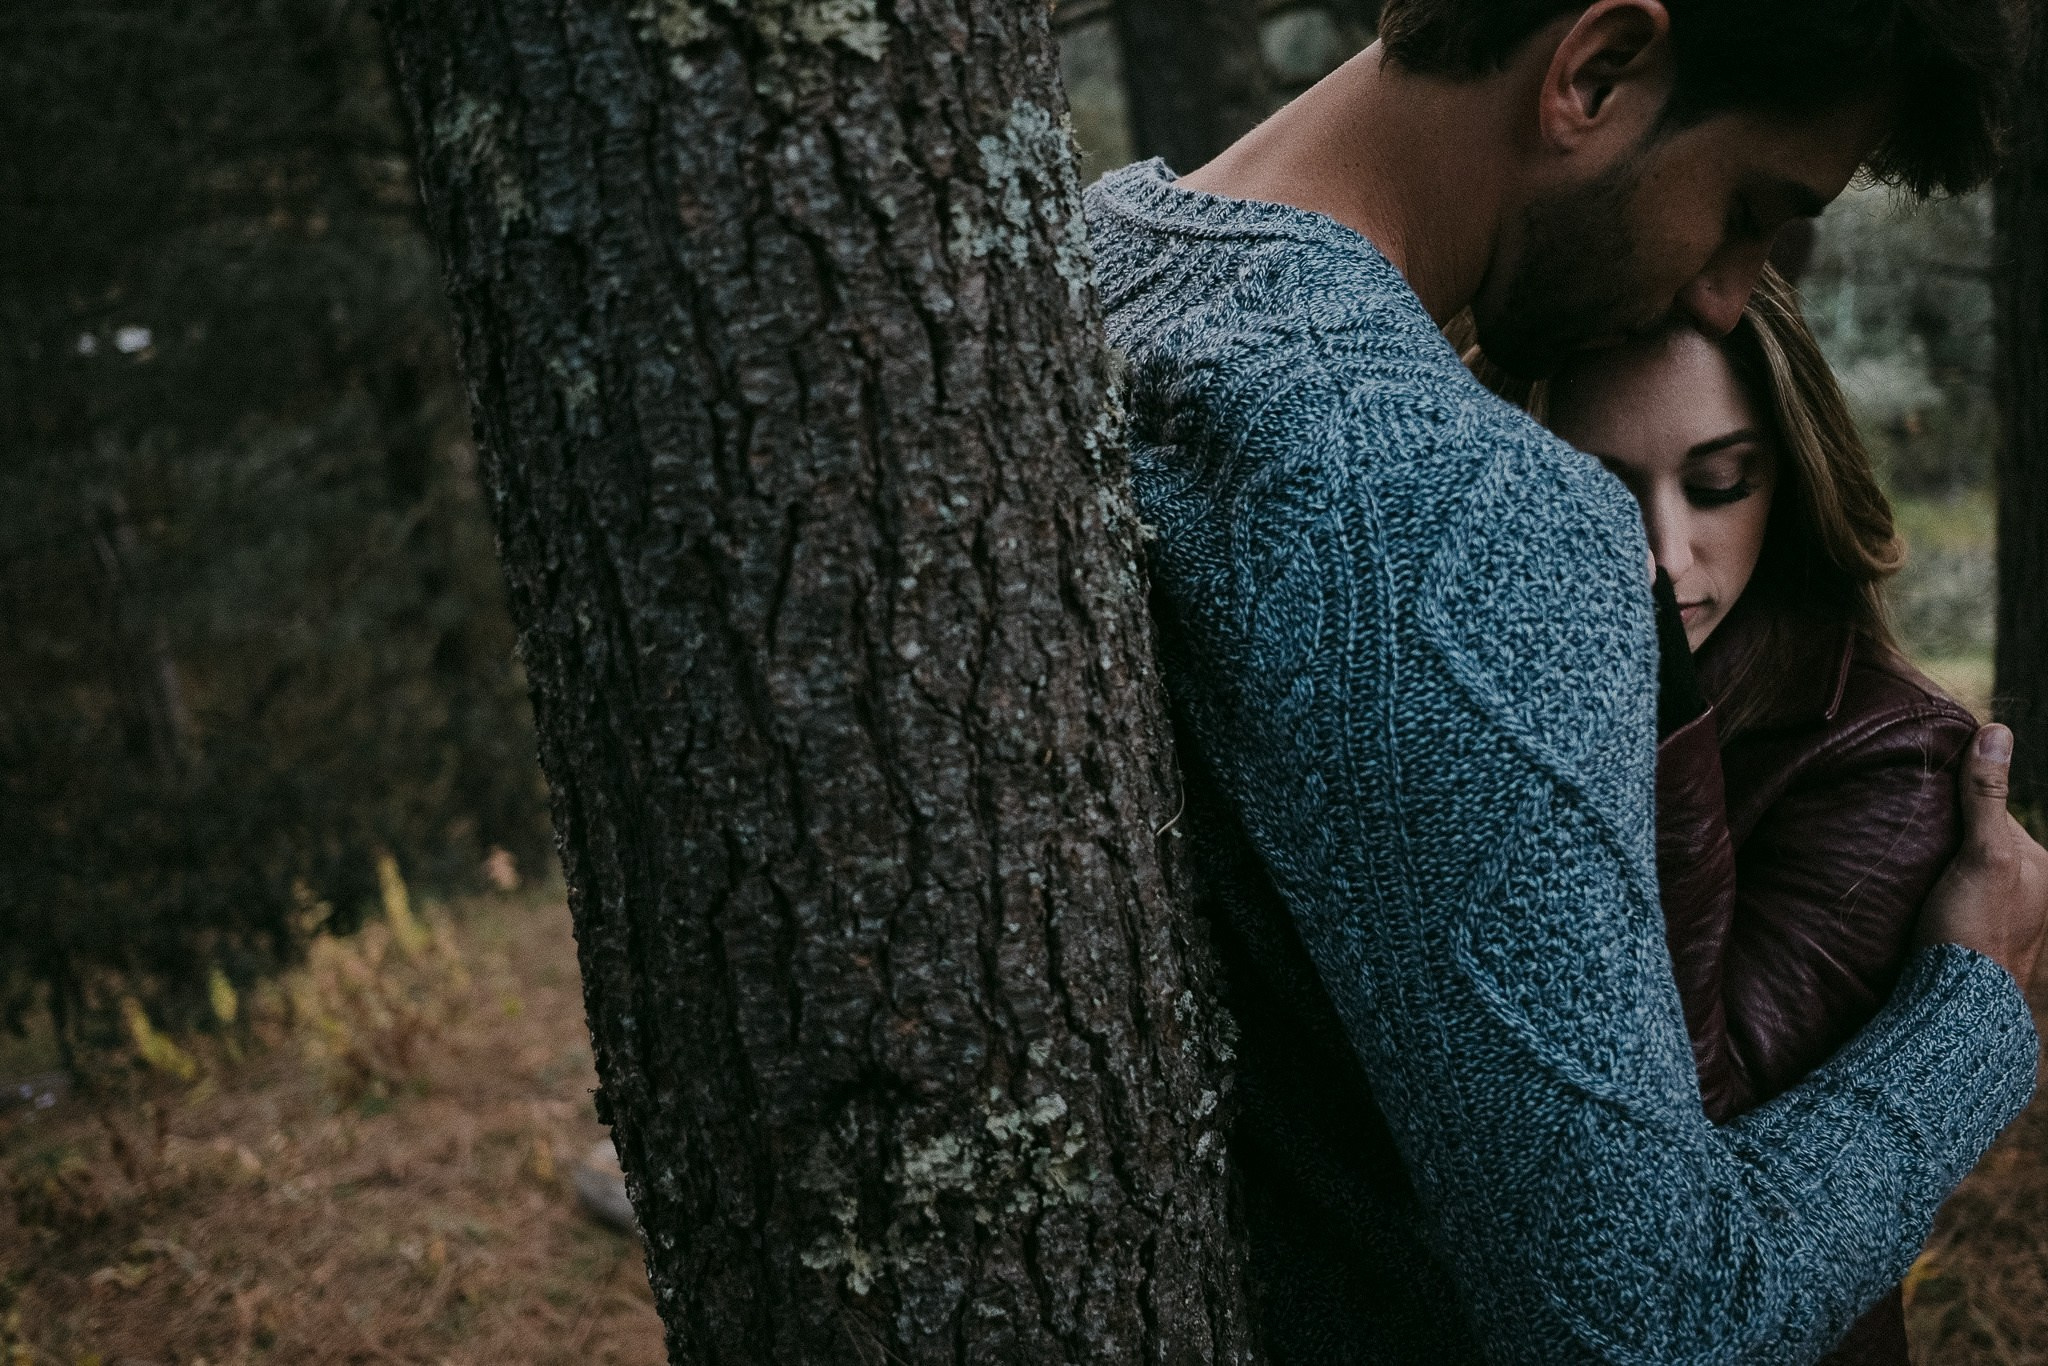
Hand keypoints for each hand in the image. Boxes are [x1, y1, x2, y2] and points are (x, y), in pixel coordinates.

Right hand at [1918, 725, 2047, 997]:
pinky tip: (1922, 906)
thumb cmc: (1973, 929)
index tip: (1924, 811)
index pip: (1995, 814)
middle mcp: (2036, 891)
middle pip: (1984, 844)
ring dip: (1945, 871)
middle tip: (1916, 848)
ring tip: (1914, 876)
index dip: (1958, 808)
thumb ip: (1986, 796)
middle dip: (1954, 841)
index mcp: (2043, 866)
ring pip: (1971, 874)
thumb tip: (1996, 731)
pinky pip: (1963, 903)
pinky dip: (1944, 898)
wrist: (1958, 1008)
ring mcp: (2013, 920)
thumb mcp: (1982, 854)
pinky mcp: (1985, 943)